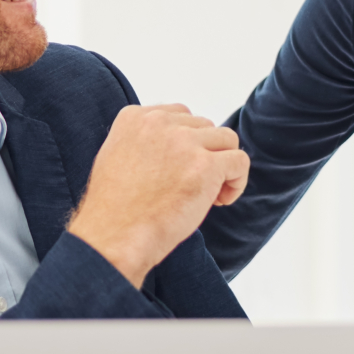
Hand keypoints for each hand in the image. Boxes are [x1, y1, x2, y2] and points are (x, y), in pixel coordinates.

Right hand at [66, 104, 249, 287]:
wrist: (114, 237)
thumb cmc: (115, 210)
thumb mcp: (116, 158)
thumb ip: (145, 142)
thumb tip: (178, 147)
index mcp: (135, 117)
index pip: (180, 116)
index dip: (187, 144)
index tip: (180, 170)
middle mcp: (159, 122)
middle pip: (205, 127)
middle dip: (205, 155)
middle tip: (192, 187)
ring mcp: (184, 142)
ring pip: (227, 139)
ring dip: (223, 165)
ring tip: (209, 194)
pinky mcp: (205, 165)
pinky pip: (239, 161)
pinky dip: (237, 181)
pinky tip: (220, 201)